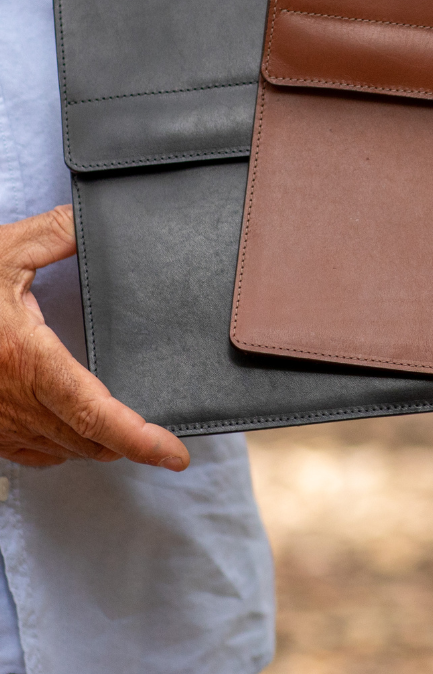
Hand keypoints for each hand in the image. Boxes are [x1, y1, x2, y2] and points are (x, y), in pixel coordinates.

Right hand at [0, 206, 189, 470]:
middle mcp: (7, 396)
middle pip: (83, 438)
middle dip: (127, 444)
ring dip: (94, 446)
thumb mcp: (5, 249)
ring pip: (56, 448)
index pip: (94, 412)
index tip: (174, 454)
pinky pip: (23, 452)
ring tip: (129, 437)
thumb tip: (94, 219)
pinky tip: (74, 437)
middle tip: (164, 444)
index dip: (139, 439)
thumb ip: (56, 233)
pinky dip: (58, 448)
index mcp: (24, 356)